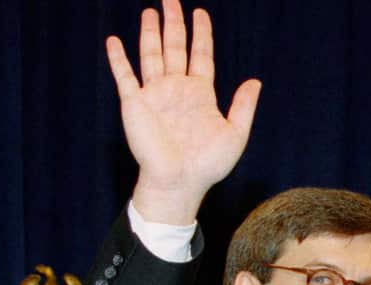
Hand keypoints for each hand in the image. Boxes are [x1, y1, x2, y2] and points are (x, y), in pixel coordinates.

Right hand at [106, 0, 260, 223]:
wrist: (180, 182)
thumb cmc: (208, 164)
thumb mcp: (235, 133)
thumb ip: (243, 106)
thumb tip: (255, 81)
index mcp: (200, 94)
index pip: (201, 56)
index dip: (201, 34)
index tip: (200, 13)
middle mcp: (176, 89)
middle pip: (175, 48)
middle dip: (174, 23)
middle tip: (171, 0)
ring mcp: (155, 94)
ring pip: (152, 55)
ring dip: (150, 33)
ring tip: (150, 11)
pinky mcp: (135, 103)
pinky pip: (125, 76)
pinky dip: (119, 59)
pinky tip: (114, 40)